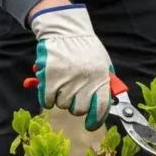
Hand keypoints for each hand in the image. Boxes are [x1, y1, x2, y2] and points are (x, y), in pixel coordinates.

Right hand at [30, 3, 111, 130]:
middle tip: (74, 93)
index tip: (90, 125)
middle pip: (79, 109)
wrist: (65, 30)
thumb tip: (108, 105)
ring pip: (62, 105)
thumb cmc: (86, 48)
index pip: (101, 107)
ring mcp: (66, 81)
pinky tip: (51, 85)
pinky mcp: (49, 79)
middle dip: (76, 104)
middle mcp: (84, 81)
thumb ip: (106, 84)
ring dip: (61, 97)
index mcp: (101, 77)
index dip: (96, 120)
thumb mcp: (103, 63)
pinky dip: (47, 96)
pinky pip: (47, 100)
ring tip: (63, 82)